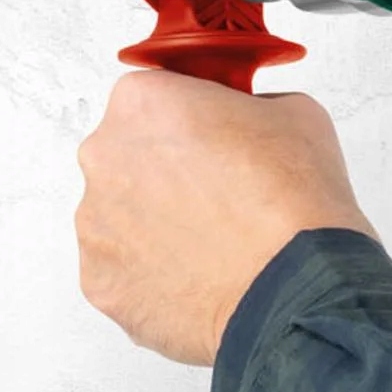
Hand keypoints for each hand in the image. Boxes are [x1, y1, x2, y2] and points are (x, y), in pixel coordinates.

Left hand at [76, 71, 375, 364]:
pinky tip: (198, 280)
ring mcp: (94, 225)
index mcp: (141, 103)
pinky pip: (123, 270)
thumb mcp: (295, 112)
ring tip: (214, 248)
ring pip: (123, 217)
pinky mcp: (99, 283)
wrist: (296, 293)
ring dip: (158, 226)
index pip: (157, 98)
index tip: (216, 142)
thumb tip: (239, 127)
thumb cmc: (294, 206)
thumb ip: (246, 107)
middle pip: (130, 156)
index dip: (193, 120)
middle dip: (169, 173)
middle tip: (220, 198)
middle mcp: (103, 156)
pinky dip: (153, 275)